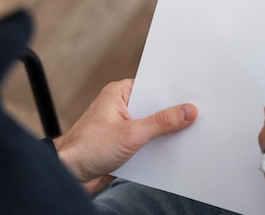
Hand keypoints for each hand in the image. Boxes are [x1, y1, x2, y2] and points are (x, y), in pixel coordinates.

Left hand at [53, 79, 197, 193]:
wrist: (68, 177)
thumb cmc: (86, 149)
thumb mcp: (131, 133)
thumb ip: (161, 123)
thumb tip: (187, 111)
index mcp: (119, 93)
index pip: (154, 87)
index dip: (173, 92)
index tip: (194, 96)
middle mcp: (122, 106)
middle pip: (155, 107)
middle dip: (173, 115)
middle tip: (196, 117)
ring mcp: (124, 126)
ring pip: (153, 126)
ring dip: (166, 134)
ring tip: (189, 135)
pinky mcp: (125, 144)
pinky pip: (148, 142)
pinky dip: (159, 147)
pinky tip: (174, 151)